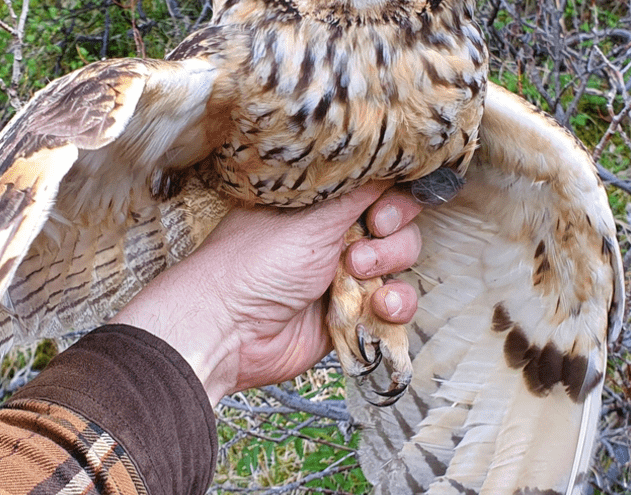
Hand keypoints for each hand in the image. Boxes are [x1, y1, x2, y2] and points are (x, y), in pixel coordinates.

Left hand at [110, 181, 425, 404]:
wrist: (231, 331)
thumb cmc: (256, 265)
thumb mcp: (312, 218)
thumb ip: (359, 190)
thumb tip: (394, 155)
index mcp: (321, 204)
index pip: (376, 188)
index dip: (392, 198)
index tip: (380, 213)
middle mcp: (334, 235)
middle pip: (396, 225)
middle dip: (391, 237)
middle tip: (361, 245)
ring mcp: (344, 275)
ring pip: (398, 264)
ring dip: (390, 269)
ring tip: (356, 276)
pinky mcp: (351, 313)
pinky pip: (394, 305)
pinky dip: (395, 306)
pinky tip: (379, 308)